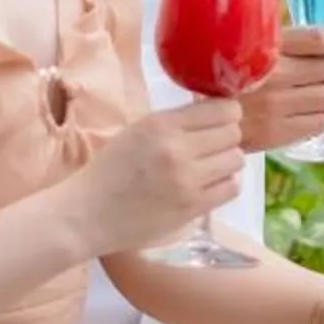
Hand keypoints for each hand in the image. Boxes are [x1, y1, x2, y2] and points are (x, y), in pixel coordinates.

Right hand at [69, 100, 243, 253]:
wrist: (87, 214)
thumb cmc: (109, 169)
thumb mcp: (138, 130)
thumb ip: (175, 122)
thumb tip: (214, 113)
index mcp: (162, 125)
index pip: (222, 109)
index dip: (227, 112)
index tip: (220, 119)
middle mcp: (179, 149)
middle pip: (233, 133)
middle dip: (227, 136)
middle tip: (213, 144)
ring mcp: (188, 181)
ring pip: (236, 159)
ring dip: (227, 160)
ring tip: (210, 166)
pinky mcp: (193, 208)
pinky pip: (231, 188)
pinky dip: (226, 184)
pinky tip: (211, 184)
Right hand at [239, 27, 323, 152]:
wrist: (201, 120)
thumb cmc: (230, 76)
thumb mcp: (249, 47)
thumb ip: (285, 41)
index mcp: (267, 49)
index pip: (321, 41)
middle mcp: (276, 77)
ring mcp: (280, 108)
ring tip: (315, 92)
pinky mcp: (280, 133)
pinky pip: (322, 122)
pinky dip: (318, 115)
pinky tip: (303, 111)